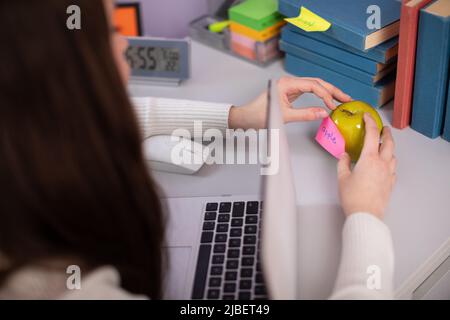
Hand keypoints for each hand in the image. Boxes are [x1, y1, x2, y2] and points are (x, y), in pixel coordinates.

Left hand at [228, 76, 351, 128]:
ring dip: (328, 92)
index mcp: (286, 84)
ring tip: (341, 99)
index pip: (313, 85)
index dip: (326, 94)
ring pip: (314, 86)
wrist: (245, 118)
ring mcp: (290, 87)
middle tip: (346, 99)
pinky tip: (328, 100)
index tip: (333, 105)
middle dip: (332, 90)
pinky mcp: (290, 92)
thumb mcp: (283, 117)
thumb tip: (324, 113)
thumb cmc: (258, 116)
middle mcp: (289, 82)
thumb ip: (305, 114)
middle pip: (316, 82)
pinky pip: (309, 91)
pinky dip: (320, 95)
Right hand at [337, 113, 396, 219]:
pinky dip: (389, 161)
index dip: (370, 122)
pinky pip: (393, 168)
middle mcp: (382, 164)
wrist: (366, 215)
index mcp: (369, 159)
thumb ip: (343, 163)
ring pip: (393, 155)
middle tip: (383, 128)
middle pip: (389, 142)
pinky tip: (384, 164)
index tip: (367, 116)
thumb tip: (344, 156)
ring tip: (383, 146)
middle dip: (386, 133)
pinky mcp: (390, 183)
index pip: (372, 134)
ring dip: (389, 147)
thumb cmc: (353, 198)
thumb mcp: (342, 178)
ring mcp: (388, 174)